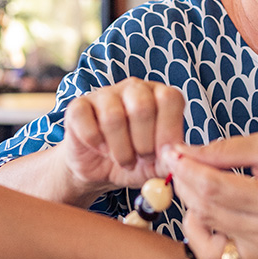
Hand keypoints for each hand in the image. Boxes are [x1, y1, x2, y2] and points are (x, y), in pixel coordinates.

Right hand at [60, 78, 184, 195]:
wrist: (101, 170)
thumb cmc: (136, 161)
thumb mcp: (160, 164)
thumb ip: (173, 158)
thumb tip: (178, 155)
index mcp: (159, 95)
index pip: (170, 98)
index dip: (168, 130)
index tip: (163, 154)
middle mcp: (134, 88)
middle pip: (142, 106)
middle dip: (144, 143)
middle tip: (142, 159)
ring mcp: (105, 94)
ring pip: (113, 117)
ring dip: (120, 149)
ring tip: (123, 160)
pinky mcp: (79, 105)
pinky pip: (85, 119)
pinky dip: (94, 141)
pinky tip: (100, 149)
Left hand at [164, 133, 257, 258]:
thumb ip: (224, 151)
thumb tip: (183, 153)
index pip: (211, 187)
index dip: (186, 168)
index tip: (173, 152)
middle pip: (207, 213)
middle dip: (186, 185)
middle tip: (181, 164)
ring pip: (213, 246)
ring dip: (195, 223)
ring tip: (197, 198)